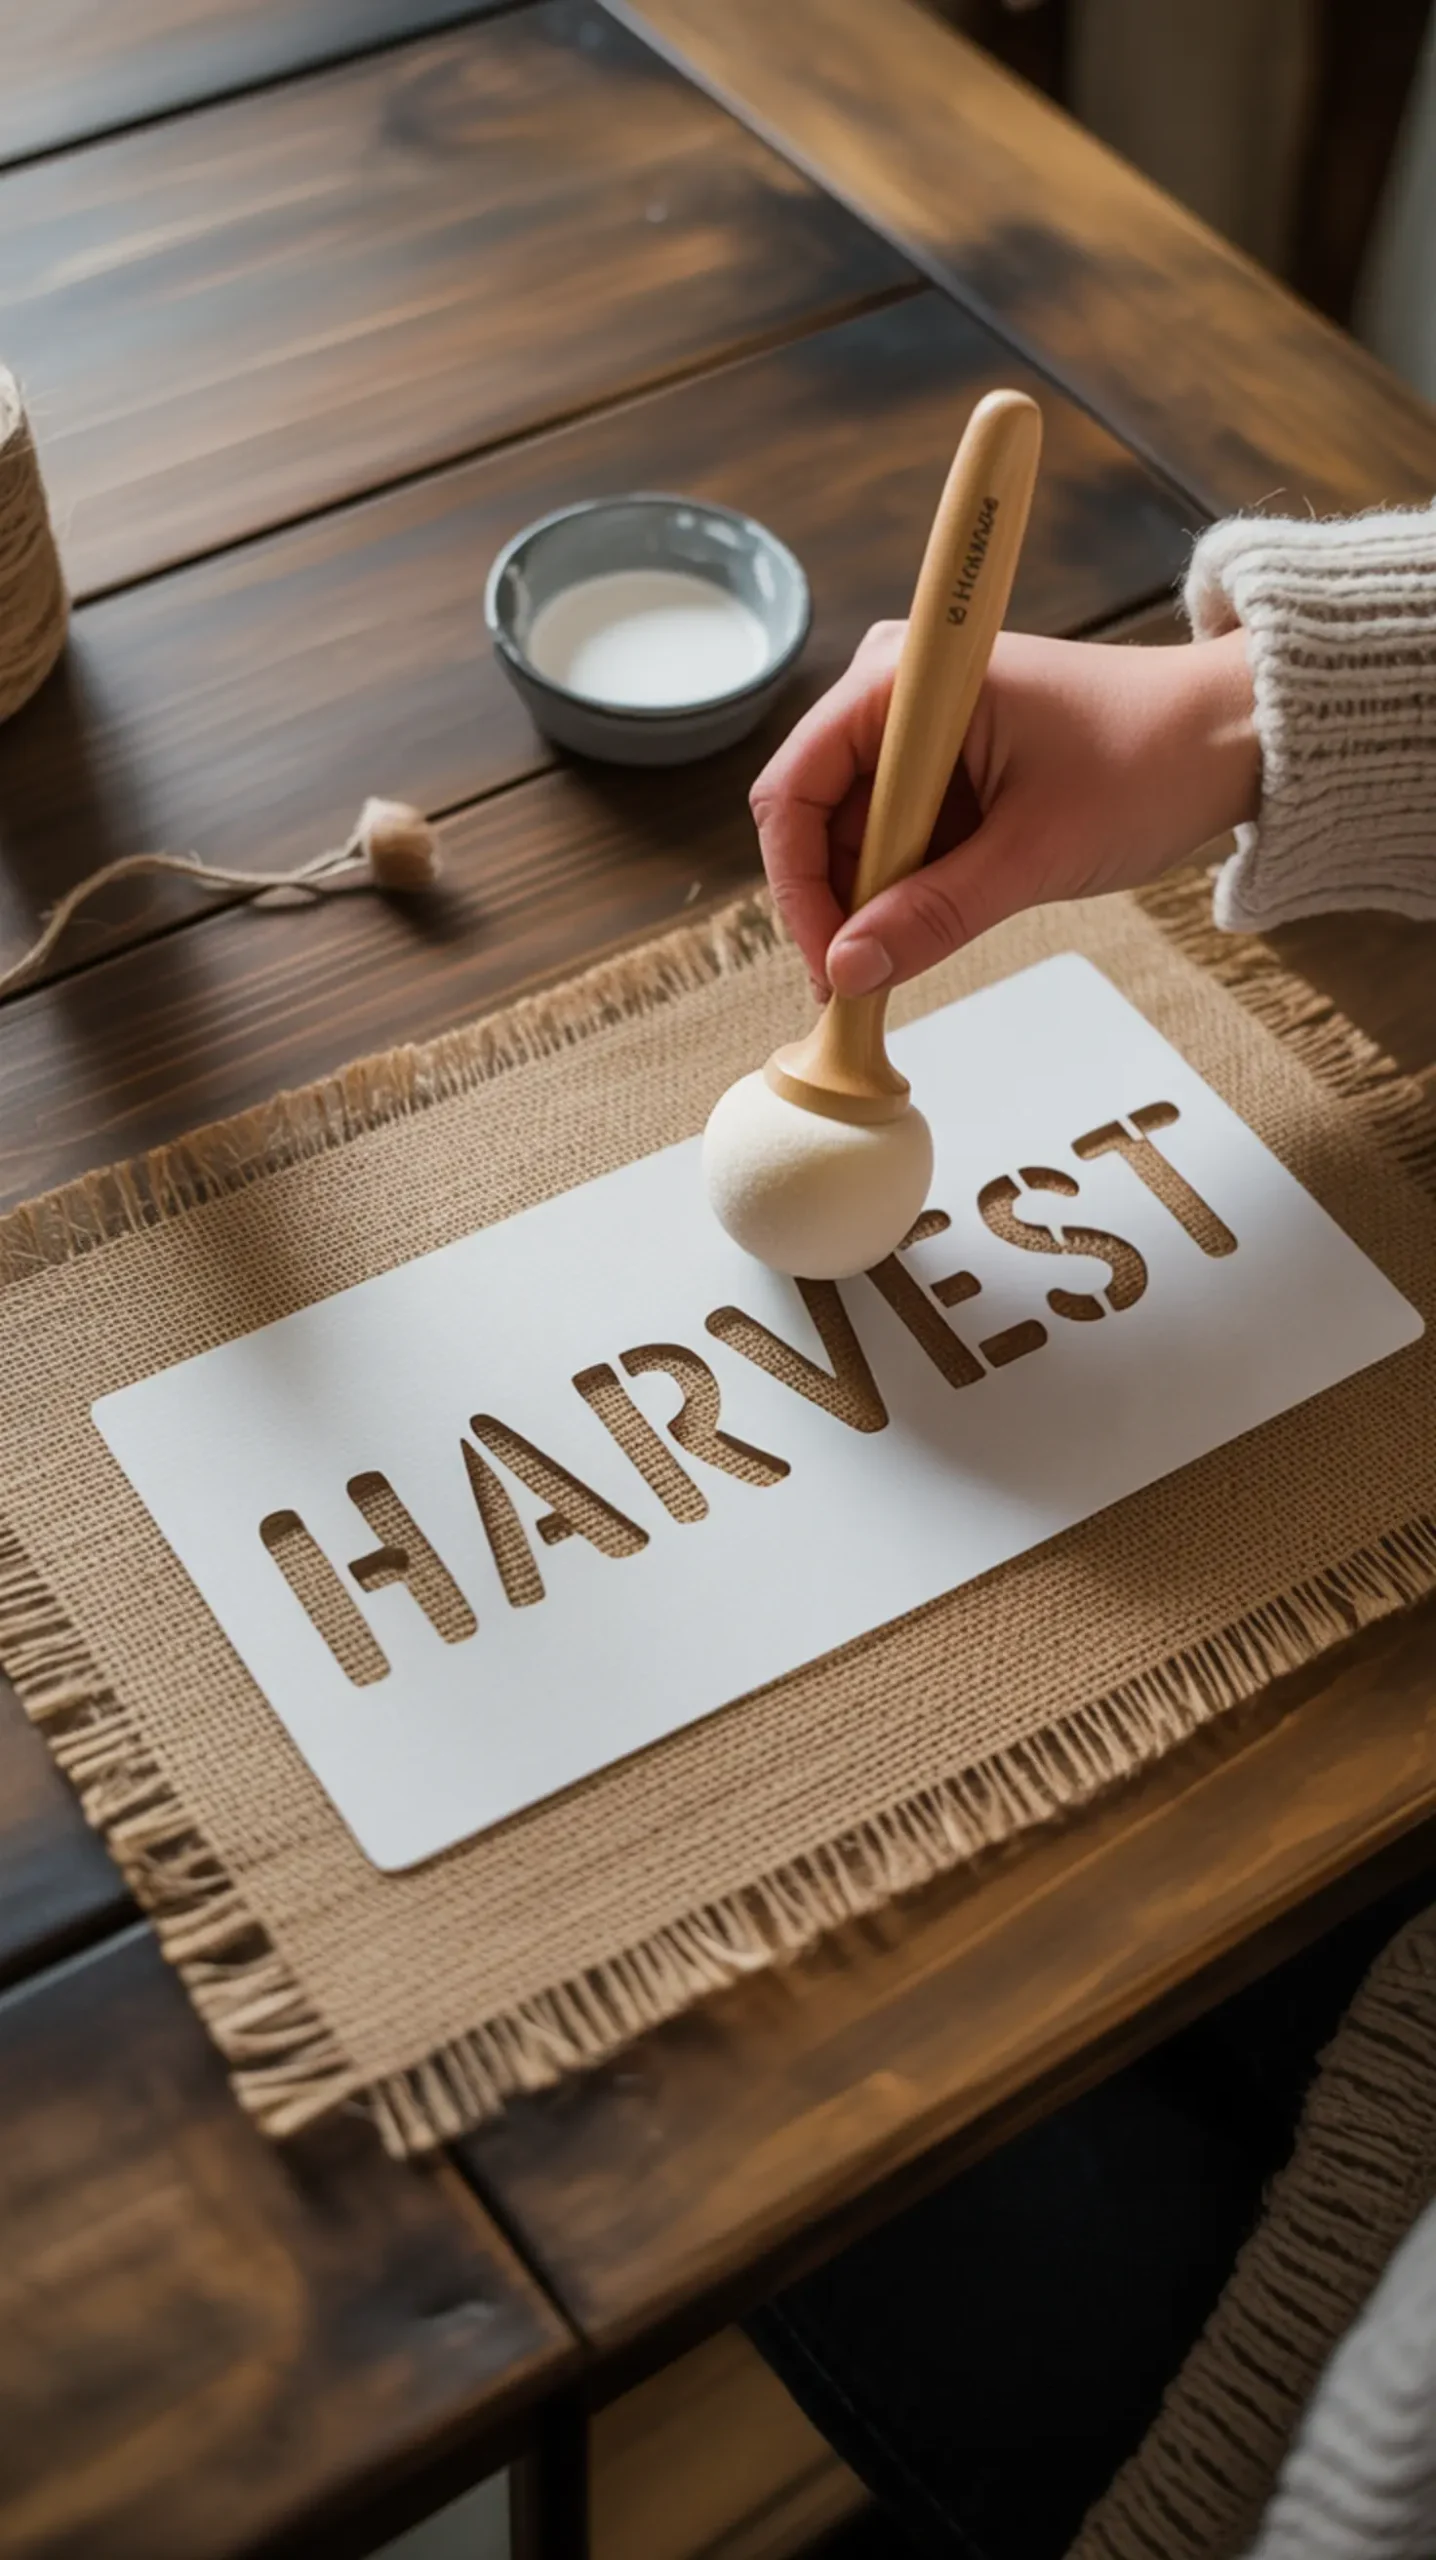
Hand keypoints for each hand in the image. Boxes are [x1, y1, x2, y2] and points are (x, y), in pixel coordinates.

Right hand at [750, 624, 1259, 999]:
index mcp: (903, 681)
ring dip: (867, 905)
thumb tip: (849, 972)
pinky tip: (919, 934)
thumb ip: (935, 914)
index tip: (830, 964)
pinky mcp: (944, 766)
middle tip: (858, 986)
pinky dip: (900, 891)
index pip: (795, 789)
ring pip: (850, 836)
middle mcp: (894, 692)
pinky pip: (894, 837)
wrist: (1232, 734)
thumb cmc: (1149, 762)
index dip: (798, 886)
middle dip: (831, 904)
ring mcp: (918, 731)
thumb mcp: (1035, 854)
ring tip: (894, 968)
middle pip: (812, 815)